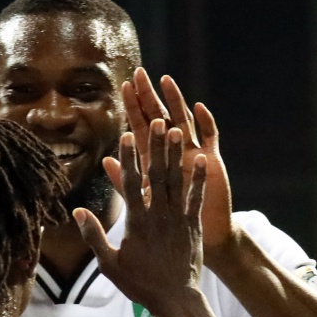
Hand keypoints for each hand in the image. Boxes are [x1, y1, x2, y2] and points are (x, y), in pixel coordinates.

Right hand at [73, 119, 205, 316]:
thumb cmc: (139, 284)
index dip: (128, 158)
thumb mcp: (109, 264)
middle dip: (156, 147)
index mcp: (137, 222)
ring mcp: (178, 219)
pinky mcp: (193, 225)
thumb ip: (94, 236)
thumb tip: (77, 212)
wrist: (175, 299)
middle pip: (156, 175)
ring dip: (176, 155)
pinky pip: (196, 198)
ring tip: (176, 130)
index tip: (127, 135)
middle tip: (156, 121)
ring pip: (176, 181)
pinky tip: (202, 159)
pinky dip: (198, 179)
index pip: (131, 184)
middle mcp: (158, 216)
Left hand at [121, 68, 233, 258]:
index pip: (140, 131)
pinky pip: (210, 138)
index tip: (123, 88)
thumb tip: (104, 160)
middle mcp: (173, 156)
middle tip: (139, 73)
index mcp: (154, 163)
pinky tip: (198, 107)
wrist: (198, 243)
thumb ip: (124, 182)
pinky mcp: (212, 163)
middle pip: (159, 120)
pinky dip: (205, 122)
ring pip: (183, 123)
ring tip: (165, 81)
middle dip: (149, 98)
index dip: (133, 109)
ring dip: (175, 103)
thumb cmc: (165, 228)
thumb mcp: (141, 203)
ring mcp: (194, 156)